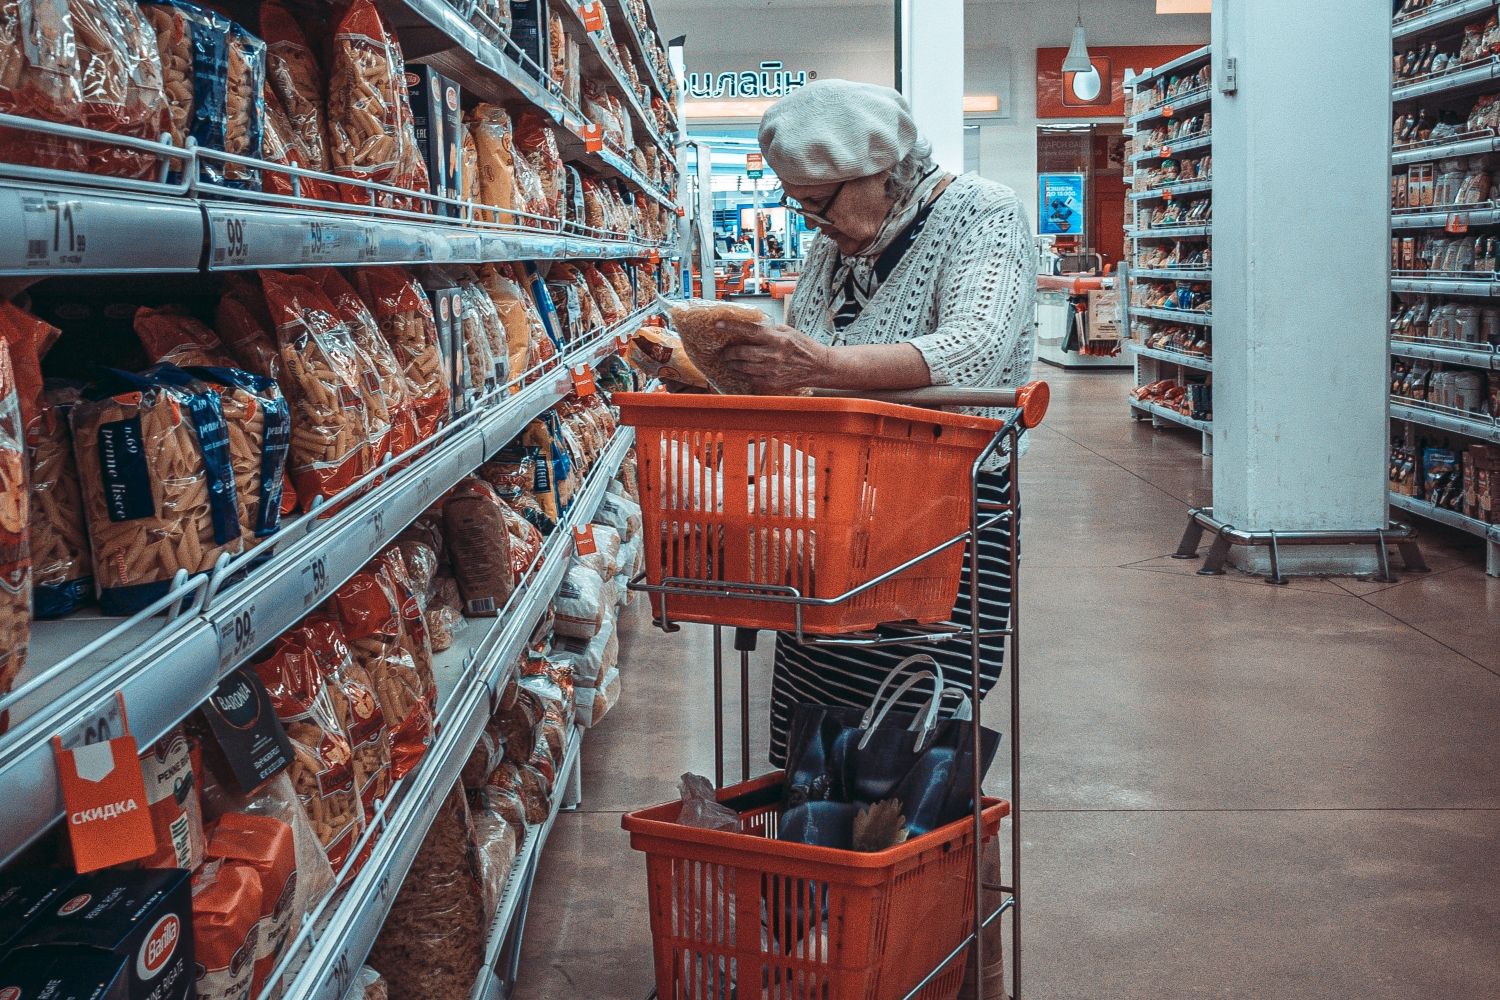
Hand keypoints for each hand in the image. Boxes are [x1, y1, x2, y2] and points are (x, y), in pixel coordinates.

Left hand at [716, 319, 837, 393]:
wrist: (820, 367)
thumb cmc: (805, 347)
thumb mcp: (788, 331)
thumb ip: (769, 330)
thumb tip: (750, 328)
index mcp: (777, 338)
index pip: (749, 330)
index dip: (732, 327)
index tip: (718, 325)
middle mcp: (773, 355)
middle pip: (742, 352)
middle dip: (729, 352)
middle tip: (724, 351)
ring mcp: (772, 371)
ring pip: (743, 368)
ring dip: (733, 365)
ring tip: (729, 362)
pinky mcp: (773, 383)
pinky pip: (751, 379)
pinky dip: (743, 375)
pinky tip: (740, 372)